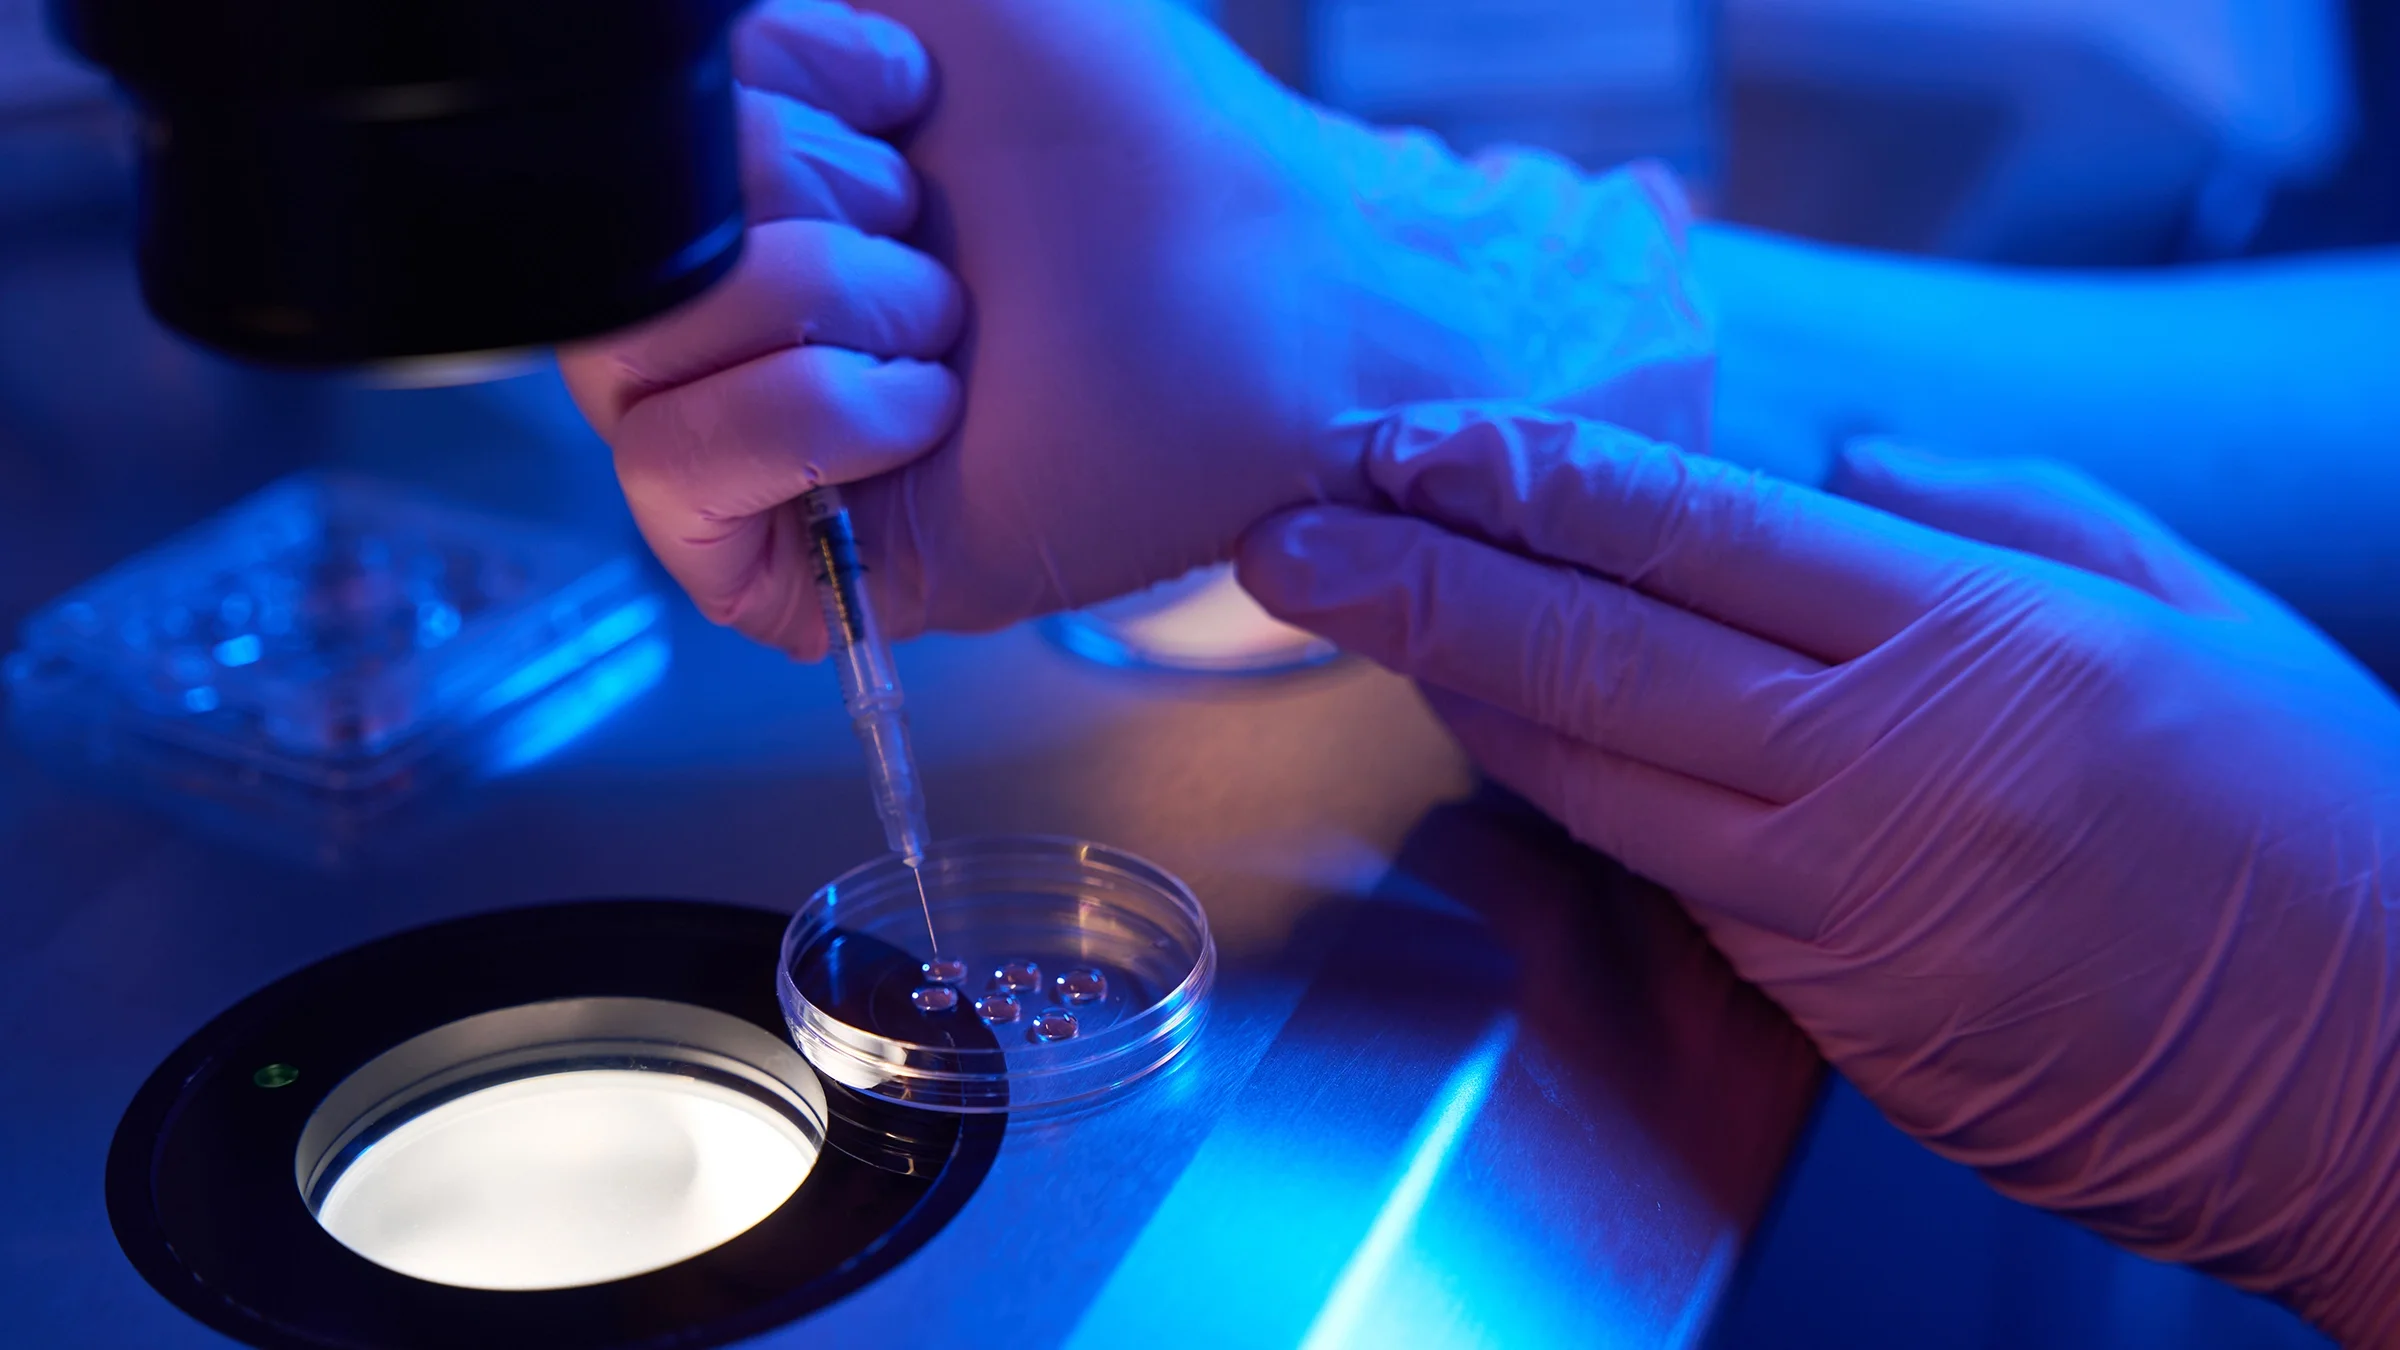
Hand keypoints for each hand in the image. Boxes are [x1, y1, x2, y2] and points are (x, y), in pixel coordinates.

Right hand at [569, 0, 1709, 656]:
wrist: (1269, 288)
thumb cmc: (1138, 148)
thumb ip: (779, 14)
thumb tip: (679, 27)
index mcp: (754, 186)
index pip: (629, 140)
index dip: (763, 92)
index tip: (901, 93)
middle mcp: (745, 312)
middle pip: (629, 243)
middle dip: (803, 205)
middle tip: (936, 238)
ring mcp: (766, 439)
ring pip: (633, 352)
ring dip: (823, 306)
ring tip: (951, 326)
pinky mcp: (800, 558)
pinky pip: (674, 479)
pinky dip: (801, 416)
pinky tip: (921, 404)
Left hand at [1236, 404, 2399, 1342]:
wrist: (2389, 1073)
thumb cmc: (2318, 836)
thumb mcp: (2195, 612)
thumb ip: (2005, 513)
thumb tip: (1850, 468)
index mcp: (1984, 636)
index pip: (1695, 531)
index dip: (1530, 482)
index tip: (1419, 444)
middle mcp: (1889, 759)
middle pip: (1596, 647)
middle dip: (1418, 578)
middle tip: (1293, 532)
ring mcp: (1842, 894)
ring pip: (1595, 771)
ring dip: (1457, 686)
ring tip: (1354, 611)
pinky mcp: (1827, 1000)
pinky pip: (1658, 875)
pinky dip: (1558, 799)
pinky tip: (1495, 743)